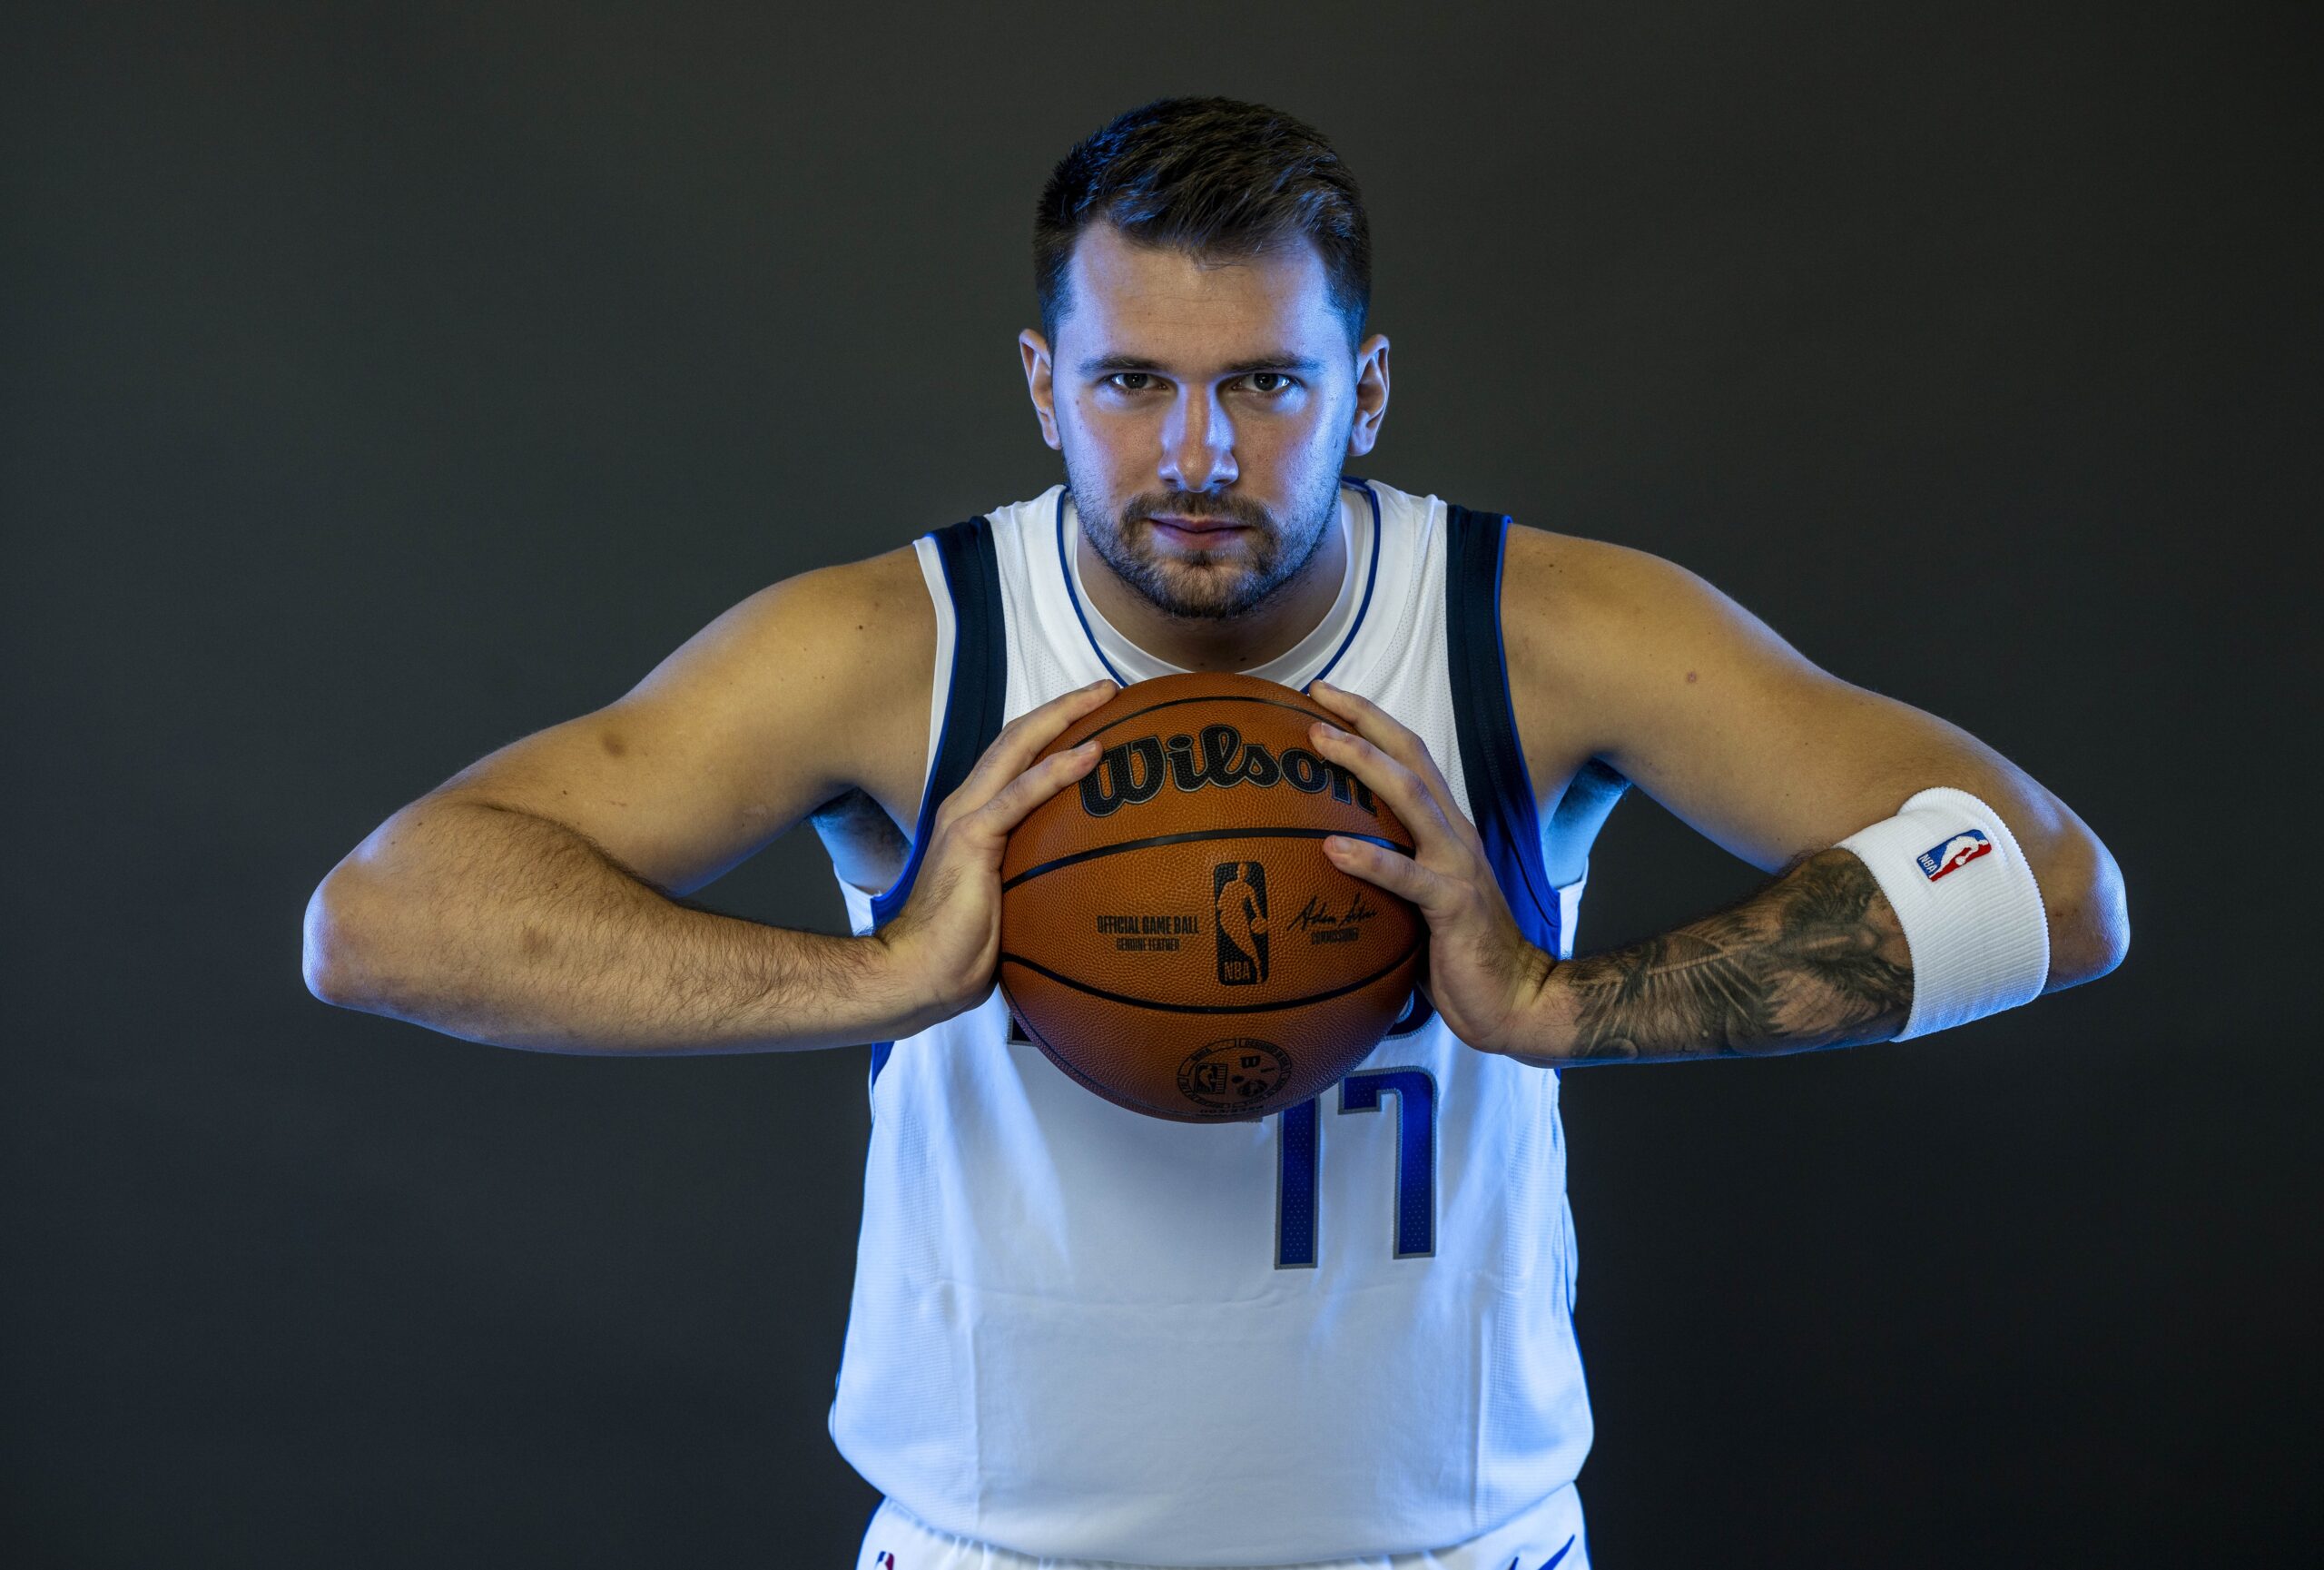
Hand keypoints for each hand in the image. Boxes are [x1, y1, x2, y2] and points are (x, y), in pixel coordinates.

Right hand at [871, 679, 1116, 1031]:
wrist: (917, 975)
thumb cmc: (959, 951)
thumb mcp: (1006, 903)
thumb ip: (1031, 879)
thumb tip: (1079, 888)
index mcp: (972, 818)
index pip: (1014, 758)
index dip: (1051, 730)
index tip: (1096, 716)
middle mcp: (967, 806)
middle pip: (1018, 738)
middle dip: (1064, 706)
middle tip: (1109, 689)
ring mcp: (966, 818)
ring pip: (1019, 748)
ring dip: (1065, 717)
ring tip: (1107, 698)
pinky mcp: (972, 838)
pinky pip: (1021, 794)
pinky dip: (1057, 769)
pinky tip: (1091, 754)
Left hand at [1304, 679, 1555, 1057]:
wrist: (1517, 1002)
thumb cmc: (1459, 956)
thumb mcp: (1416, 906)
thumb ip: (1384, 878)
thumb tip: (1322, 867)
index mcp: (1445, 831)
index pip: (1409, 759)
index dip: (1370, 723)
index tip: (1322, 697)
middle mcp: (1454, 835)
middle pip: (1409, 758)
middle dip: (1363, 722)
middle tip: (1314, 697)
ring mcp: (1457, 866)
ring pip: (1410, 798)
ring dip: (1363, 764)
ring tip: (1319, 744)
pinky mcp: (1454, 905)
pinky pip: (1407, 876)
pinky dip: (1369, 859)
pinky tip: (1332, 849)